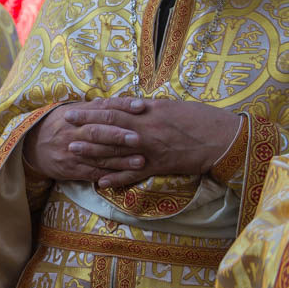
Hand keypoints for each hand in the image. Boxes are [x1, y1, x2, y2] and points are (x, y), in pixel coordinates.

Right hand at [24, 97, 148, 183]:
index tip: (140, 106)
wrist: (31, 146)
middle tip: (138, 138)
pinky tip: (125, 176)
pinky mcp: (70, 169)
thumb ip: (92, 108)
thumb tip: (115, 101)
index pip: (101, 108)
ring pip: (97, 156)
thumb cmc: (57, 126)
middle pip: (97, 132)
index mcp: (74, 114)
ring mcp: (70, 152)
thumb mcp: (69, 111)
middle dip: (118, 136)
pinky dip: (109, 175)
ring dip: (120, 159)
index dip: (121, 106)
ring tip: (140, 160)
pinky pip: (92, 172)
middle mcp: (72, 132)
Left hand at [25, 97, 241, 188]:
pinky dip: (117, 178)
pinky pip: (134, 174)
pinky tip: (100, 182)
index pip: (114, 110)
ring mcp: (151, 150)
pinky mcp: (159, 166)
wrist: (223, 138)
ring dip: (93, 152)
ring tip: (73, 150)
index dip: (92, 110)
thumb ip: (147, 108)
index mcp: (149, 112)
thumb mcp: (171, 106)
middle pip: (109, 128)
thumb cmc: (200, 118)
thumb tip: (127, 105)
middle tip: (65, 126)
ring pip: (116, 151)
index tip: (74, 109)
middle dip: (85, 127)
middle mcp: (146, 130)